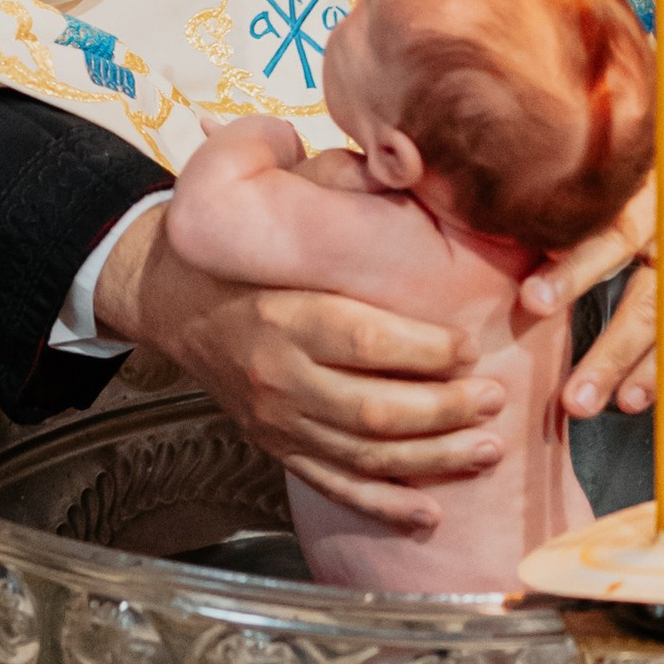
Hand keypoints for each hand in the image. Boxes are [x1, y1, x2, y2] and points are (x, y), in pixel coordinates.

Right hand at [93, 199, 504, 534]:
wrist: (169, 298)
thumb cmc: (232, 244)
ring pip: (361, 455)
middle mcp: (279, 374)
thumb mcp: (254, 189)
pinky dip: (381, 504)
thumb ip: (318, 169)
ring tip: (486, 448)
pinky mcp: (277, 444)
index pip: (360, 342)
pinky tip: (428, 512)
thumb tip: (392, 152)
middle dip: (442, 412)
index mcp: (283, 314)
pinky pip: (332, 484)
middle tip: (494, 400)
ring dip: (429, 458)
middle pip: (370, 410)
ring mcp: (277, 418)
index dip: (421, 353)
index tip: (469, 346)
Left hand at [519, 52, 663, 416]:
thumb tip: (503, 190)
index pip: (610, 230)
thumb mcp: (632, 129)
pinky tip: (636, 396)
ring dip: (632, 369)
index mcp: (652, 180)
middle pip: (644, 293)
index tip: (533, 300)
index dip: (573, 269)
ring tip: (593, 403)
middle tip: (568, 388)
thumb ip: (583, 164)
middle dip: (605, 346)